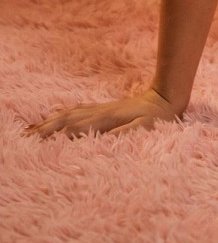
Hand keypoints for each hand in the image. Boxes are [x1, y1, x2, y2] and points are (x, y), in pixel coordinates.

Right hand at [21, 86, 181, 139]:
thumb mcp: (145, 128)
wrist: (166, 98)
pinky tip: (58, 116)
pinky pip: (78, 109)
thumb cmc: (157, 118)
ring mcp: (101, 108)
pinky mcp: (105, 108)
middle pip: (66, 119)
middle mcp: (100, 112)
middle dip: (46, 128)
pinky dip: (63, 114)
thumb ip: (124, 133)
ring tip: (34, 129)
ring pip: (70, 113)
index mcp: (106, 119)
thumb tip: (104, 138)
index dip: (57, 135)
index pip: (75, 127)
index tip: (39, 144)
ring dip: (51, 121)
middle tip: (27, 137)